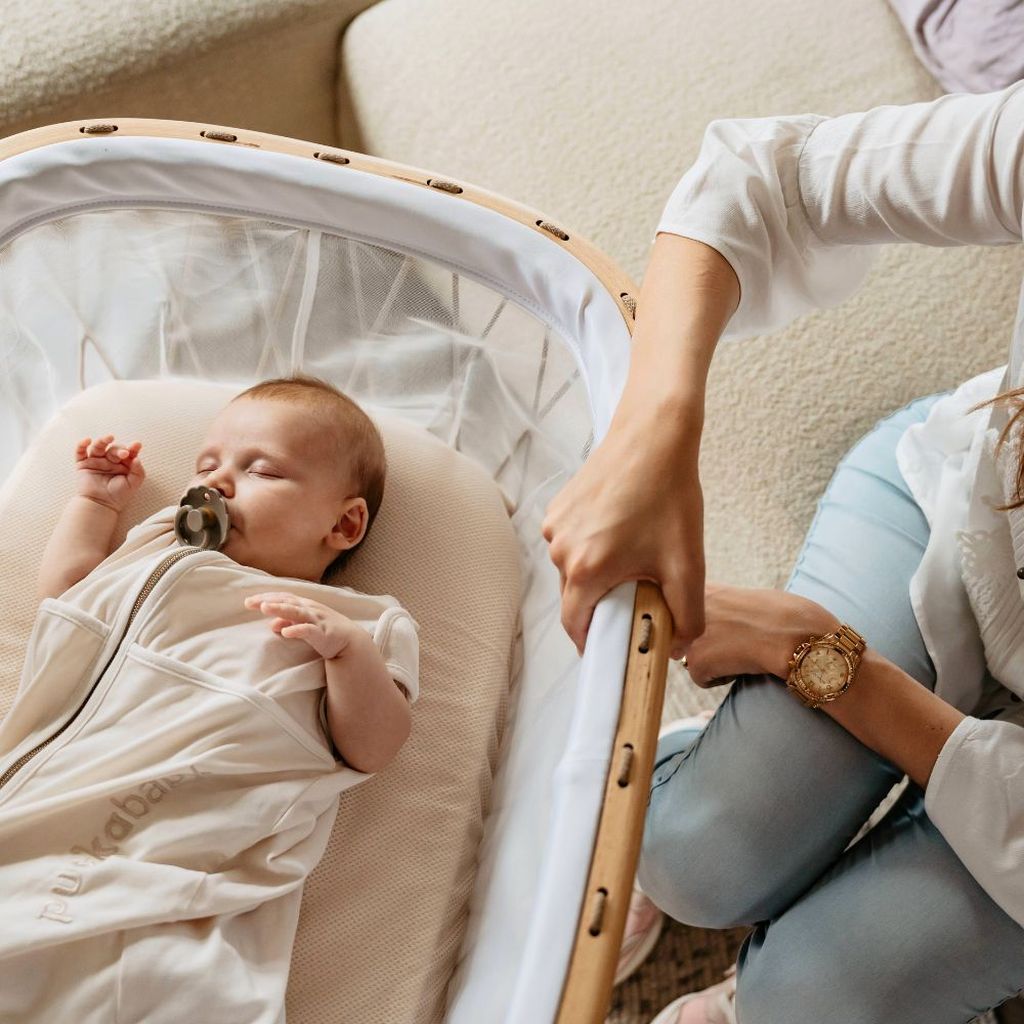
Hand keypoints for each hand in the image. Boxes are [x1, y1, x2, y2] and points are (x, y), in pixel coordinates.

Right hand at [75, 434, 144, 512]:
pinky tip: (87, 440)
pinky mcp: (83, 464)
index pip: (128, 452)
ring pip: (99, 447)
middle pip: (114, 449)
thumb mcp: (133, 483)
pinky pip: (80, 452)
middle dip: (119, 450)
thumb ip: (138, 471)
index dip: (133, 448)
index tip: (137, 445)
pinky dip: (82, 445)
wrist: (101, 504)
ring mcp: (96, 461)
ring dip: (103, 441)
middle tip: (124, 454)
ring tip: (109, 437)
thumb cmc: (118, 495)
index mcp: (123, 464)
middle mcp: (110, 461)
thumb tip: (137, 458)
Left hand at [244, 591, 362, 659]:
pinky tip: (285, 631)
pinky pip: (309, 630)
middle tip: (250, 602)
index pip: (283, 597)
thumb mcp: (304, 624)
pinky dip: (297, 630)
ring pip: (297, 612)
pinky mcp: (323, 634)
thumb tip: (271, 624)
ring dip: (280, 609)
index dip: (266, 597)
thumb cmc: (325, 630)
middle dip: (269, 601)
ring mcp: (317, 620)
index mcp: (304, 605)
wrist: (350, 641)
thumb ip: (288, 621)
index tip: (249, 601)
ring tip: (265, 608)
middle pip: (287, 601)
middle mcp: (310, 609)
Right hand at [541, 402, 705, 657]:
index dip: (593, 644)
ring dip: (597, 574)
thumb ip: (688, 615)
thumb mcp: (687, 562)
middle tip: (637, 598)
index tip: (612, 650)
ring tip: (634, 557)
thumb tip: (679, 648)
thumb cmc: (669, 494)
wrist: (653, 435)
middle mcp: (561, 550)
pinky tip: (622, 531)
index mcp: (586, 569)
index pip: (576, 626)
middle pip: (575, 597)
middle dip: (602, 605)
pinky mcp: (559, 507)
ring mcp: (556, 526)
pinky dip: (592, 547)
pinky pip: (571, 542)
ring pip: (572, 569)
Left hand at [682, 582, 840, 686]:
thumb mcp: (749, 598)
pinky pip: (702, 679)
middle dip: (705, 642)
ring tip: (741, 653)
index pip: (685, 611)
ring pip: (691, 657)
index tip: (728, 628)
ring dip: (712, 660)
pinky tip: (741, 667)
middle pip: (684, 634)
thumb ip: (725, 604)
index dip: (709, 625)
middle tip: (735, 643)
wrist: (800, 635)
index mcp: (703, 588)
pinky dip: (720, 678)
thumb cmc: (787, 616)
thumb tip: (719, 619)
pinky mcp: (696, 660)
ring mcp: (689, 633)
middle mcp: (688, 608)